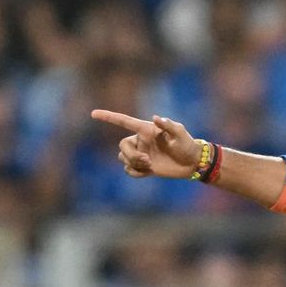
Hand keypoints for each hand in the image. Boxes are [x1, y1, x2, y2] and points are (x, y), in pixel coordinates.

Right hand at [90, 109, 204, 178]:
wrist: (192, 163)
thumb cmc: (187, 144)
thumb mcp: (180, 133)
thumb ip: (168, 125)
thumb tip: (156, 118)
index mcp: (146, 130)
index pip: (123, 121)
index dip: (108, 117)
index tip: (93, 114)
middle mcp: (140, 141)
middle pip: (122, 146)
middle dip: (131, 155)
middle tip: (147, 161)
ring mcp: (141, 154)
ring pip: (123, 158)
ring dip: (134, 164)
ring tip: (149, 165)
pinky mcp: (143, 167)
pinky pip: (129, 170)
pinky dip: (135, 173)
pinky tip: (148, 172)